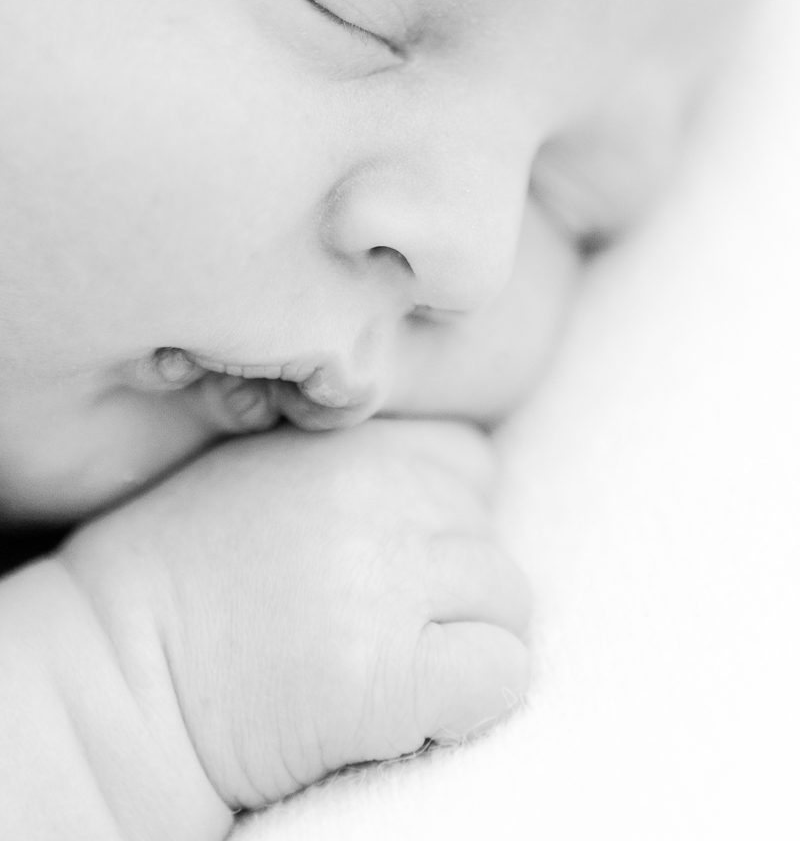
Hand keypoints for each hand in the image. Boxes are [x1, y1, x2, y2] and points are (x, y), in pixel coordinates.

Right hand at [60, 418, 531, 809]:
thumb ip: (360, 463)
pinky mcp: (389, 676)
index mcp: (353, 442)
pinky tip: (403, 711)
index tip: (400, 559)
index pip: (471, 462)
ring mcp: (388, 582)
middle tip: (382, 627)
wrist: (114, 674)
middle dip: (454, 589)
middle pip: (491, 537)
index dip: (448, 515)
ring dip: (467, 643)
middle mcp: (380, 495)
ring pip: (509, 604)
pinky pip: (500, 677)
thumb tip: (456, 488)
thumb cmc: (184, 573)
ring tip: (388, 666)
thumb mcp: (270, 470)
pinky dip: (470, 702)